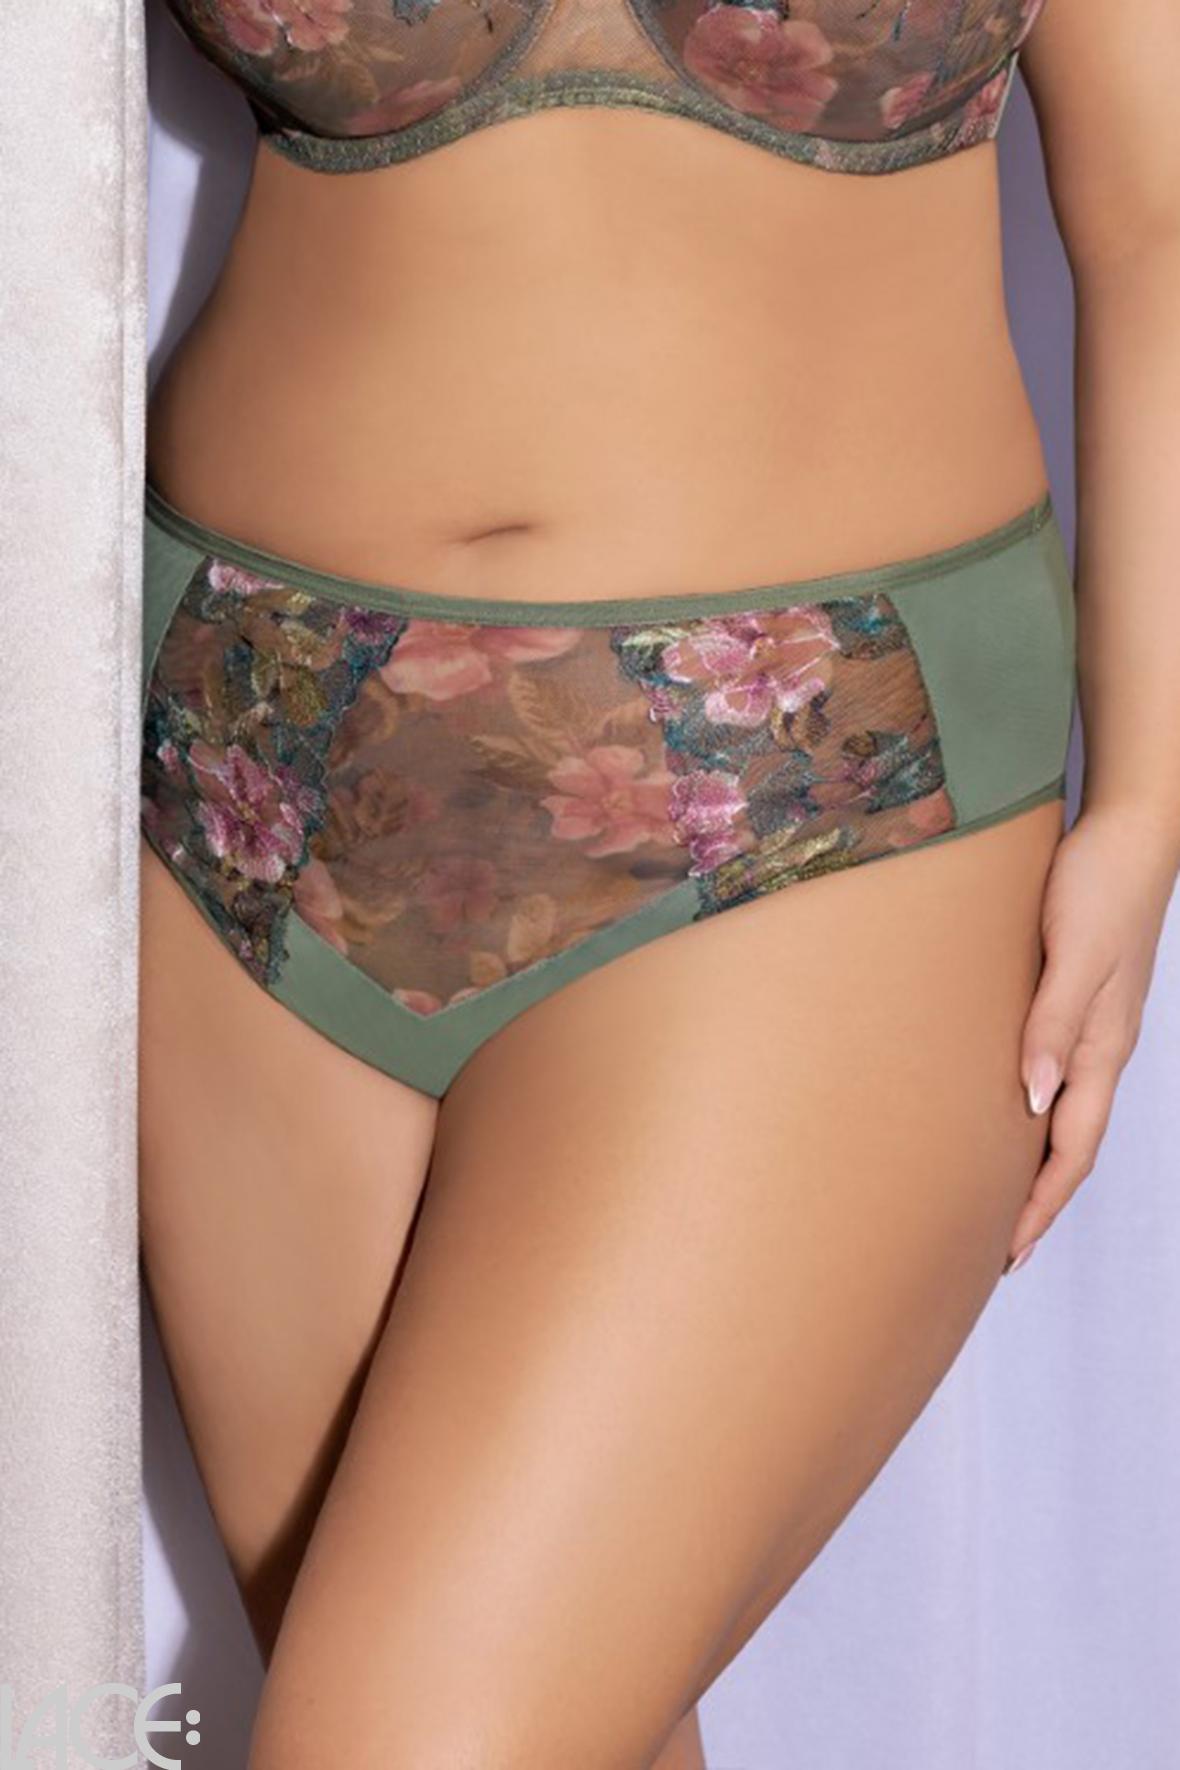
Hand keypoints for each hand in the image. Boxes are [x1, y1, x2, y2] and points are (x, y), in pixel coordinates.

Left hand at [1007, 803, 1178, 1271]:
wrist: (1129, 830)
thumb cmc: (1100, 886)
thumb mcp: (1074, 957)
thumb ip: (1052, 1025)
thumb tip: (1034, 1100)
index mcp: (1103, 1047)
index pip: (1072, 1148)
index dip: (1041, 1203)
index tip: (1009, 1252)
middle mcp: (1100, 1046)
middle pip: (1068, 1143)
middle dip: (1036, 1200)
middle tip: (996, 1248)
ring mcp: (1090, 1024)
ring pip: (1063, 1111)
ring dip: (1033, 1160)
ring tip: (994, 1196)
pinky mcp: (1074, 998)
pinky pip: (1054, 1071)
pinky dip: (1032, 1109)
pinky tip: (1004, 1110)